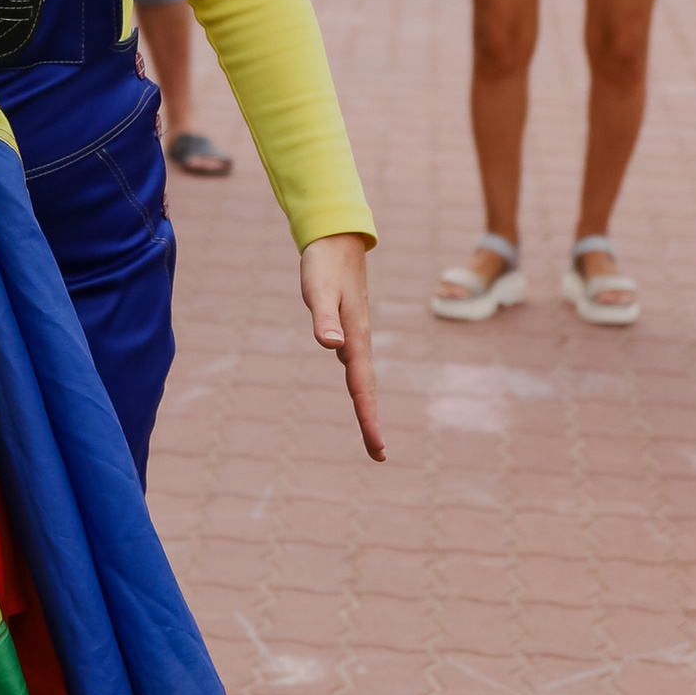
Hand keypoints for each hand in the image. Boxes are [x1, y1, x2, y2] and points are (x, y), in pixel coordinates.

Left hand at [300, 234, 383, 460]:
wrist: (336, 239)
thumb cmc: (323, 265)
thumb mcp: (317, 291)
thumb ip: (323, 319)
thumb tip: (331, 347)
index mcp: (354, 337)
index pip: (360, 386)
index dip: (367, 417)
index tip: (377, 445)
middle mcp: (358, 340)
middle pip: (366, 389)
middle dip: (371, 421)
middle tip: (378, 454)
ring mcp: (355, 335)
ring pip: (362, 378)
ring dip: (367, 405)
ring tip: (371, 433)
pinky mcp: (349, 328)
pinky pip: (356, 365)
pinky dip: (359, 384)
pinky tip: (357, 390)